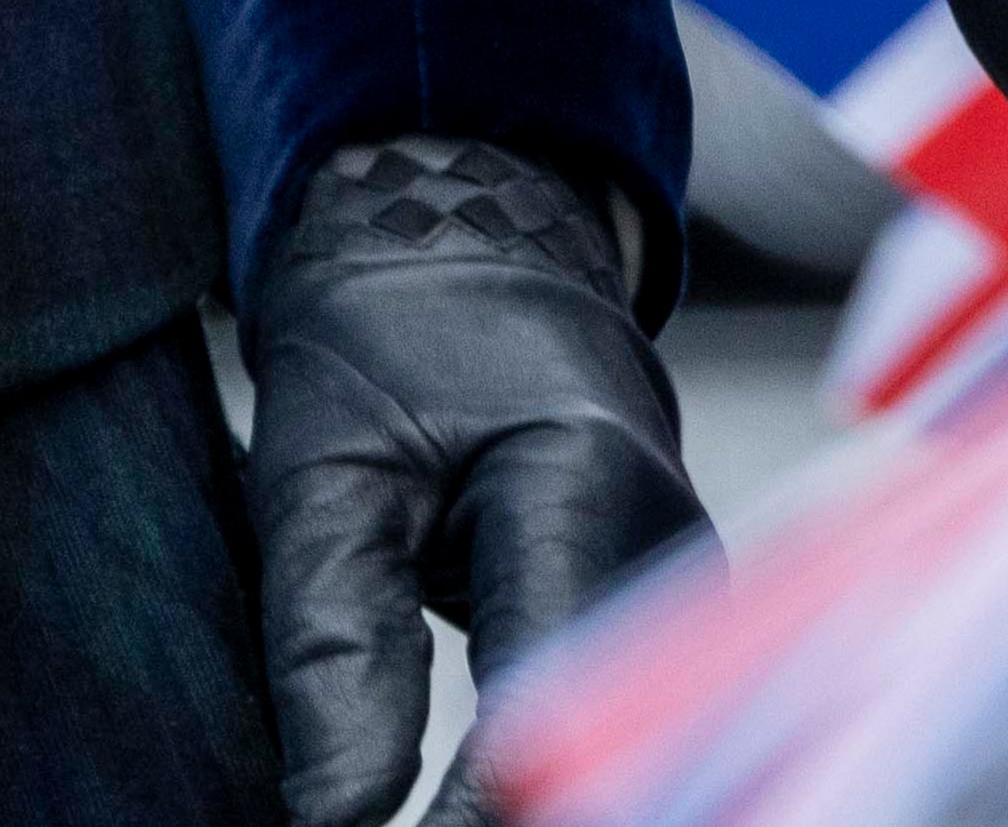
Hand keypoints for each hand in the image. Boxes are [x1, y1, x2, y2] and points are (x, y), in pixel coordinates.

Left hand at [248, 135, 701, 826]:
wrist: (479, 238)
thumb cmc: (392, 332)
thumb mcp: (322, 472)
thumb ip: (334, 649)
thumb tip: (335, 826)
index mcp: (589, 489)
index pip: (537, 727)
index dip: (457, 826)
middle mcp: (670, 557)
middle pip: (601, 763)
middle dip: (488, 816)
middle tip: (360, 823)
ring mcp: (685, 601)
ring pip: (617, 764)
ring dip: (518, 802)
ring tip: (408, 813)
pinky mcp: (670, 630)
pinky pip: (616, 746)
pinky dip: (536, 789)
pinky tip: (459, 807)